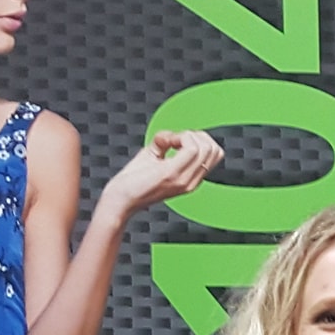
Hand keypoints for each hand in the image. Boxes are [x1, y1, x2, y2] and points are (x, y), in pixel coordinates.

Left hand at [98, 130, 224, 222]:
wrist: (119, 200)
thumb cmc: (131, 184)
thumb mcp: (153, 158)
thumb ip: (165, 144)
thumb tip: (170, 134)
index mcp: (189, 180)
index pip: (214, 154)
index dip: (200, 140)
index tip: (179, 140)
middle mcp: (191, 181)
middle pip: (214, 149)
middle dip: (196, 136)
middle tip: (174, 140)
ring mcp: (183, 178)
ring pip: (204, 147)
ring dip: (186, 136)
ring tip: (168, 142)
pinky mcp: (172, 174)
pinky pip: (190, 148)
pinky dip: (179, 137)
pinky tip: (164, 142)